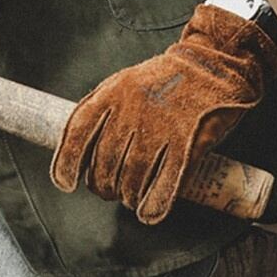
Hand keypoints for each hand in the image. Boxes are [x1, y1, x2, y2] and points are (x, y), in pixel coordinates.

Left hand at [50, 5, 276, 224]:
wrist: (212, 64)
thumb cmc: (165, 78)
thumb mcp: (126, 81)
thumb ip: (104, 108)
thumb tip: (82, 146)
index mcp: (114, 91)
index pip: (79, 131)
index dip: (67, 161)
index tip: (65, 183)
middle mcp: (132, 109)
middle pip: (104, 161)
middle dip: (102, 184)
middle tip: (107, 190)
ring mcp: (159, 126)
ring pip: (131, 177)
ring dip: (127, 196)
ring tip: (129, 198)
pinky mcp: (186, 141)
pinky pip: (165, 182)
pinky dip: (154, 203)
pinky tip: (148, 212)